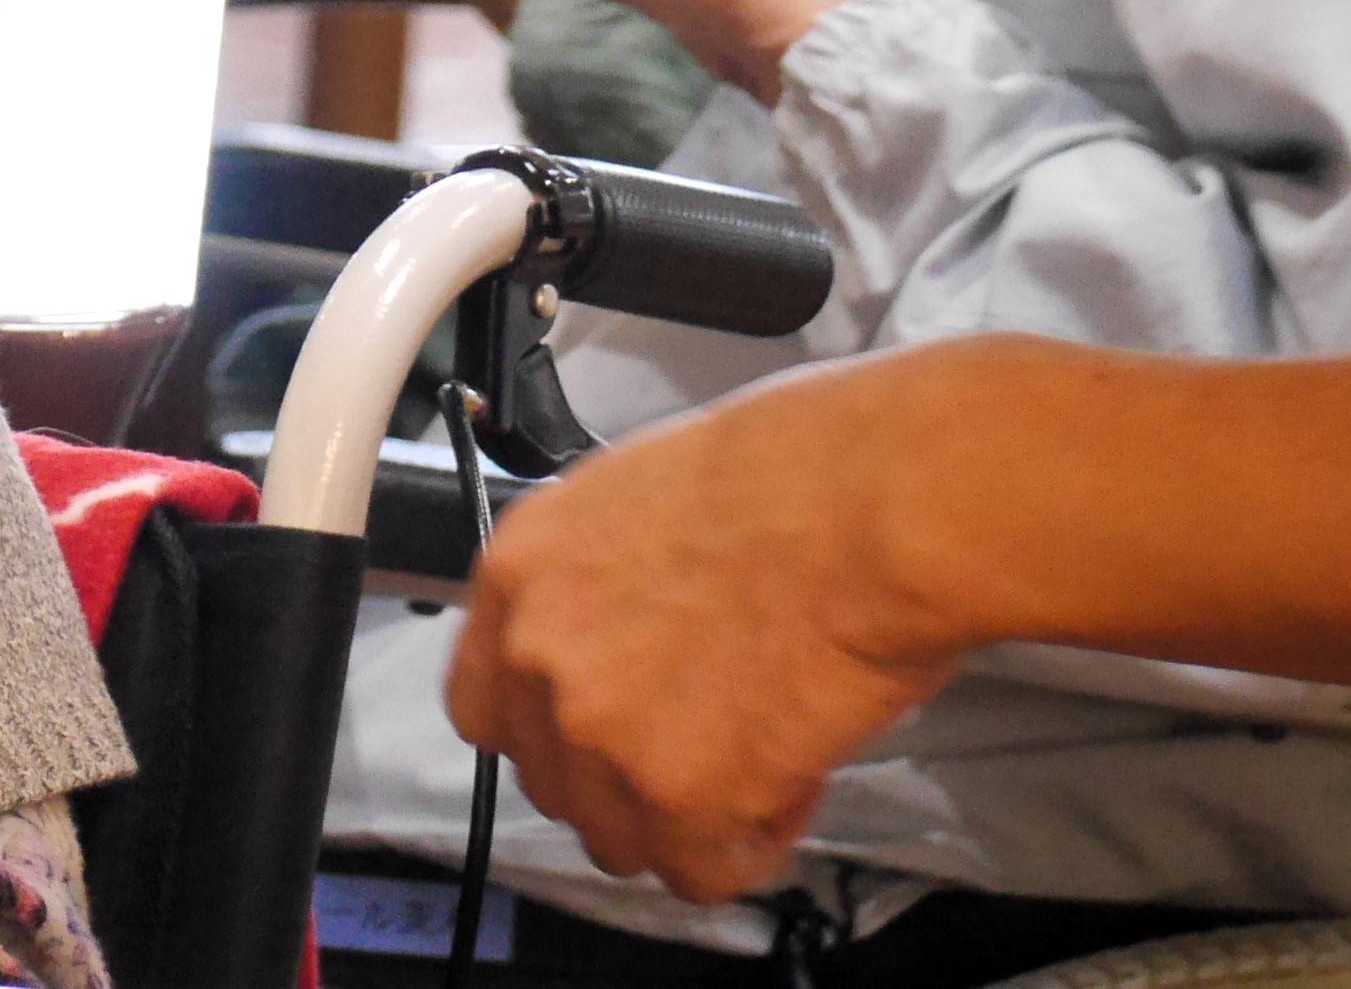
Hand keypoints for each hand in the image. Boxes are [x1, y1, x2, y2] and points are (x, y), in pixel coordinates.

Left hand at [448, 355, 970, 899]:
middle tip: (711, 742)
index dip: (554, 734)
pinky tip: (793, 778)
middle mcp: (536, 656)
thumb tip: (626, 643)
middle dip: (630, 779)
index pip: (486, 706)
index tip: (607, 736)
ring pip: (623, 840)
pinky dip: (750, 845)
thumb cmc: (792, 479)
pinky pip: (701, 871)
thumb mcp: (642, 506)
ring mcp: (596, 732)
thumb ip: (601, 592)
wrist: (864, 510)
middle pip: (555, 783)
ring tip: (764, 754)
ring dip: (689, 820)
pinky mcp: (674, 796)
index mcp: (520, 572)